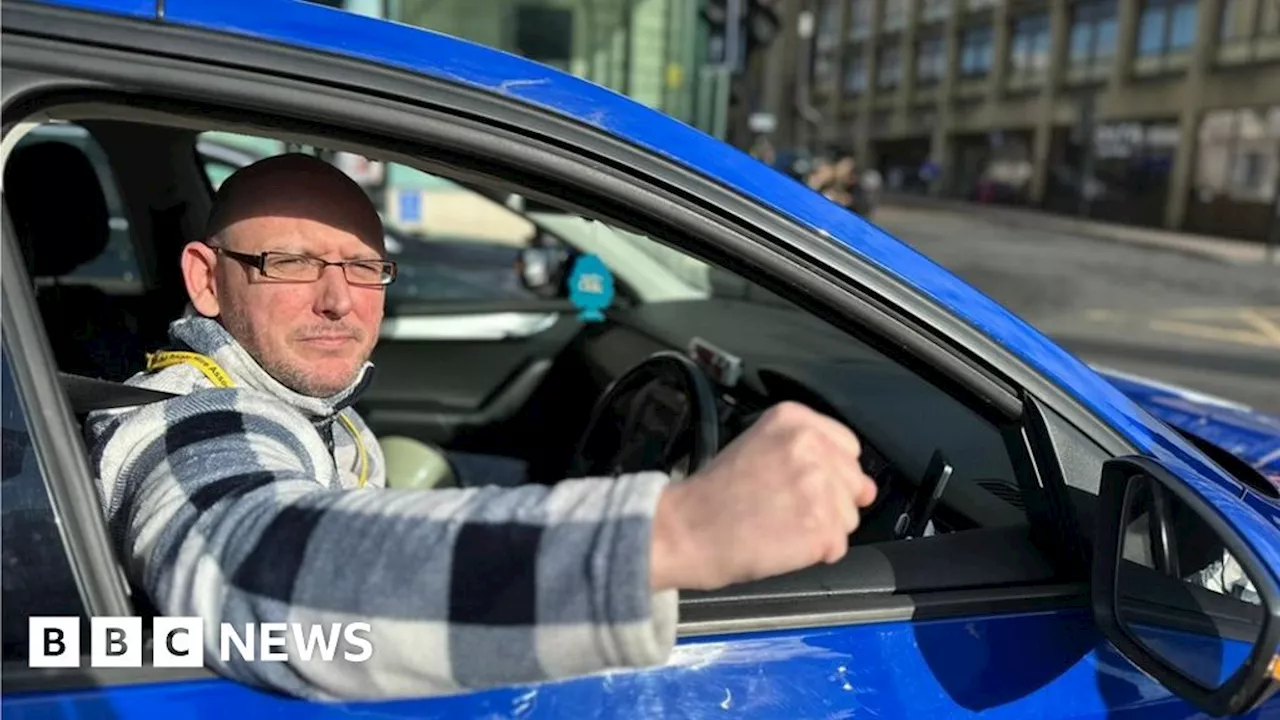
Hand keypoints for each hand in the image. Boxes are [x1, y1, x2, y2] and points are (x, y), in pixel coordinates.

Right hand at [650, 401, 876, 591]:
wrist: (683, 530)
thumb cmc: (713, 496)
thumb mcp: (758, 449)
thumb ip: (814, 458)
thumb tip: (868, 489)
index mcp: (793, 420)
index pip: (848, 446)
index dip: (828, 472)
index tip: (799, 483)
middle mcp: (810, 446)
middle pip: (854, 482)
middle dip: (828, 501)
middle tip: (783, 508)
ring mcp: (818, 486)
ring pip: (849, 517)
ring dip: (821, 528)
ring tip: (779, 525)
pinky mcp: (820, 525)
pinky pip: (838, 546)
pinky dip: (814, 553)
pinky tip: (782, 543)